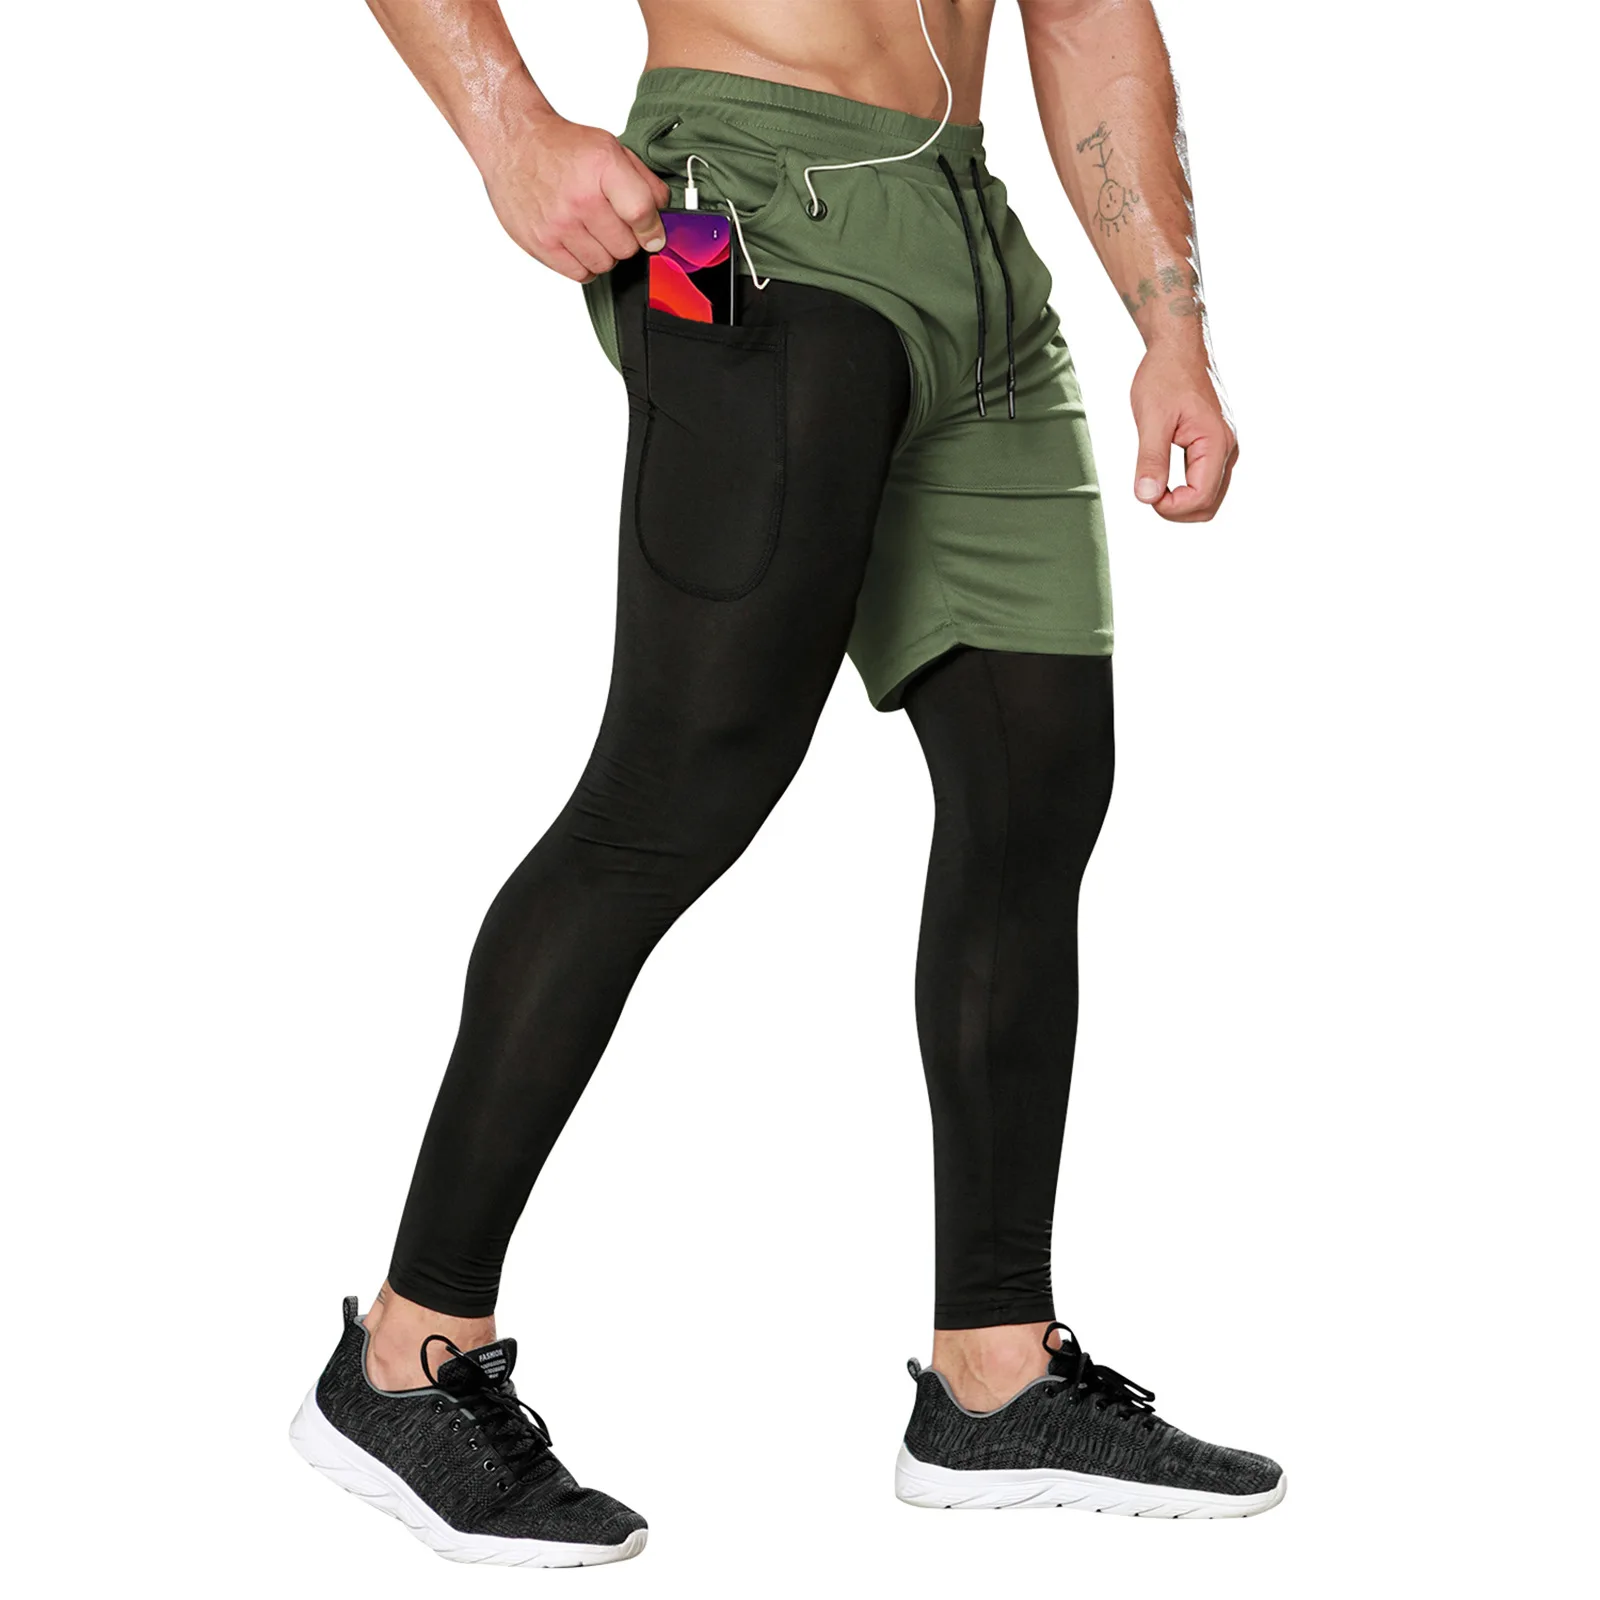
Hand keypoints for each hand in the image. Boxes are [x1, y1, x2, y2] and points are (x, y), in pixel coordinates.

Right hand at [477, 114, 668, 282]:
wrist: (513, 143)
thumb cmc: (562, 147)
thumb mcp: (609, 148)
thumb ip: (643, 180)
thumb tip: (663, 214)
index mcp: (602, 167)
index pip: (642, 213)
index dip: (653, 229)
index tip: (652, 234)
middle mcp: (580, 197)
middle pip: (626, 247)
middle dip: (625, 239)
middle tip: (611, 224)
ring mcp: (558, 224)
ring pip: (605, 264)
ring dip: (604, 253)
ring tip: (591, 231)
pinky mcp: (541, 243)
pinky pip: (580, 274)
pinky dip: (585, 264)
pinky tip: (578, 243)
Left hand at [1130, 342, 1238, 521]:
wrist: (1178, 347)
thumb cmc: (1164, 377)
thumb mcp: (1151, 419)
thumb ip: (1150, 460)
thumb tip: (1146, 497)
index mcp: (1216, 443)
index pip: (1200, 498)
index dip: (1170, 507)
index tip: (1145, 492)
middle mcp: (1228, 449)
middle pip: (1208, 505)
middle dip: (1176, 510)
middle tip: (1147, 491)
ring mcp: (1224, 448)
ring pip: (1209, 497)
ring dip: (1180, 502)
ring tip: (1153, 483)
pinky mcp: (1216, 445)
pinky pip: (1206, 481)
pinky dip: (1185, 489)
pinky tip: (1163, 477)